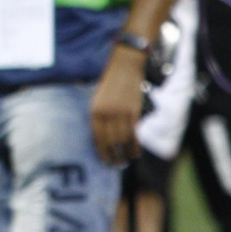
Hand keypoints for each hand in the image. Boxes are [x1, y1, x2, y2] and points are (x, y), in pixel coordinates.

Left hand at [90, 47, 145, 165]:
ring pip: (123, 141)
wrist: (124, 66)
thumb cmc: (110, 84)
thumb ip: (99, 116)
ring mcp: (120, 113)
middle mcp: (106, 114)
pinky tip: (136, 153)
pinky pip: (134, 134)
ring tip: (127, 161)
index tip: (105, 161)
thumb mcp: (98, 99)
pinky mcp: (134, 112)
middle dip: (113, 156)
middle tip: (117, 165)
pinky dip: (135, 146)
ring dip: (126, 154)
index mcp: (94, 111)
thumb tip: (103, 138)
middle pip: (110, 142)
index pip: (97, 138)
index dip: (102, 152)